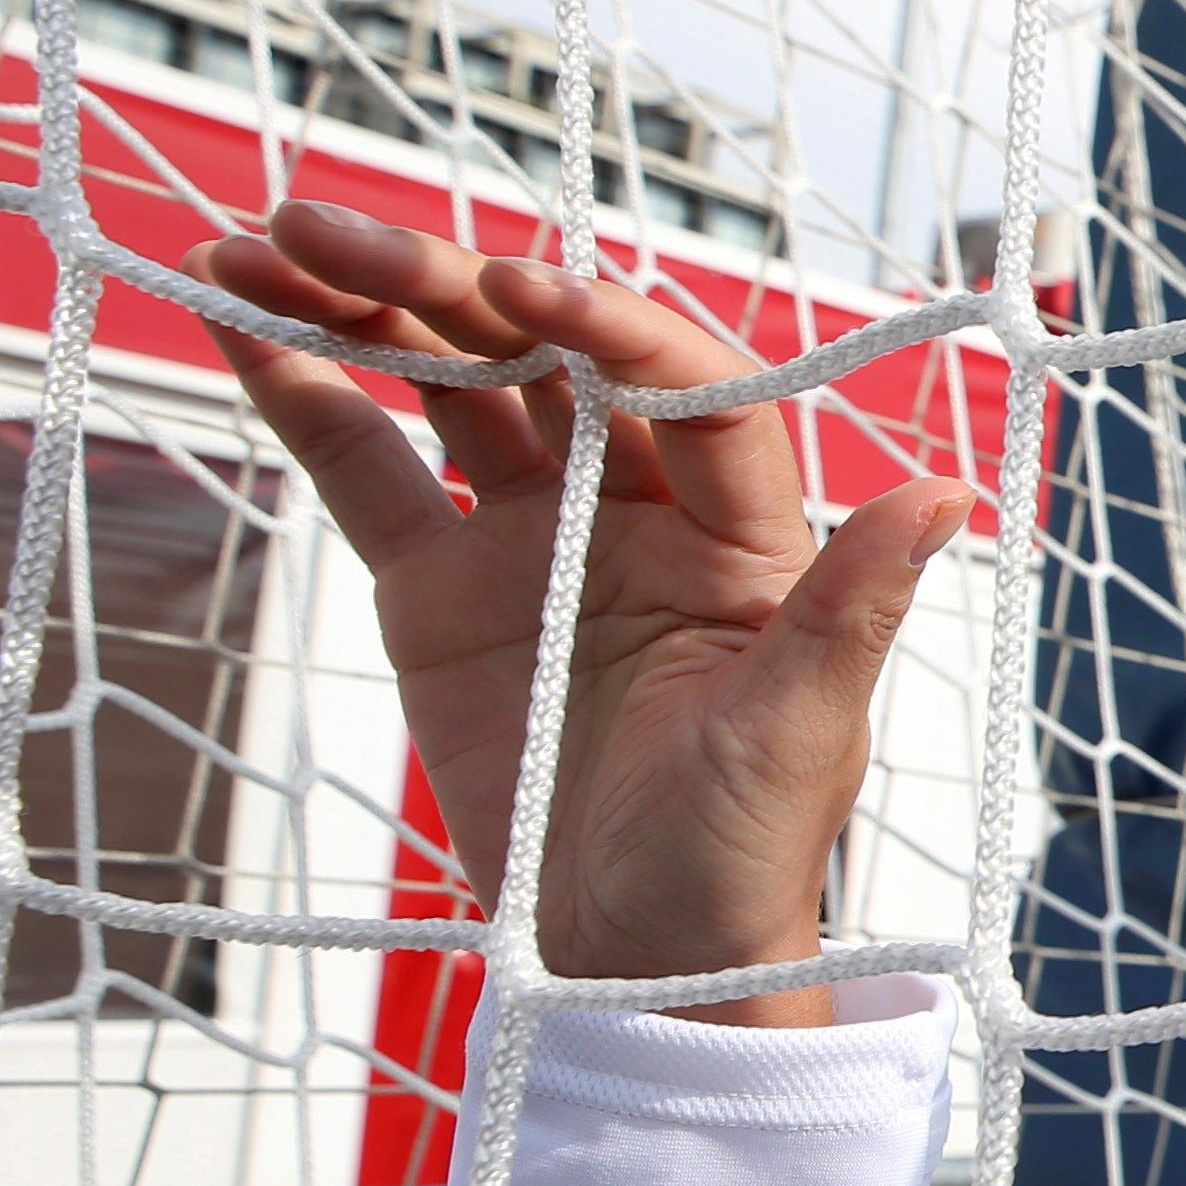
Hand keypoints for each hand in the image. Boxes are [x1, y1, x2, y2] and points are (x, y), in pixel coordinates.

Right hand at [193, 199, 969, 1030]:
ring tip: (250, 248)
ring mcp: (531, 536)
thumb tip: (948, 496)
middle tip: (323, 229)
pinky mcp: (441, 584)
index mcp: (741, 527)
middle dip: (441, 284)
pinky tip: (237, 320)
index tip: (515, 287)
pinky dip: (305, 394)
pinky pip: (369, 468)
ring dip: (355, 311)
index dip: (601, 325)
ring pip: (445, 388)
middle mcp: (636, 505)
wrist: (637, 956)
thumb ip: (854, 607)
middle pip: (542, 358)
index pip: (679, 386)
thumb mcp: (802, 733)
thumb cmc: (744, 852)